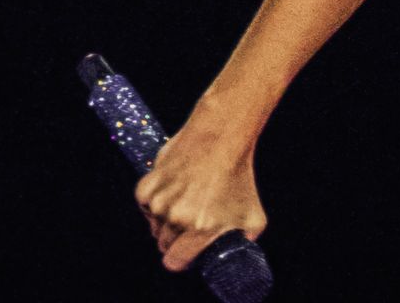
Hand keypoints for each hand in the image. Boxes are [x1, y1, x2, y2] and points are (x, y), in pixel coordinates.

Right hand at [132, 119, 267, 272]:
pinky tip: (174, 189)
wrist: (220, 138)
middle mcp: (177, 218)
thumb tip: (240, 252)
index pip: (175, 261)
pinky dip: (155, 202)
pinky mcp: (146, 188)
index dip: (180, 259)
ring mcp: (159, 203)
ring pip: (155, 226)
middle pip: (164, 244)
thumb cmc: (239, 176)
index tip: (186, 252)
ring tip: (187, 200)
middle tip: (190, 223)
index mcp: (201, 229)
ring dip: (166, 220)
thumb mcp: (254, 215)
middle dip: (175, 239)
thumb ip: (246, 240)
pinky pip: (145, 207)